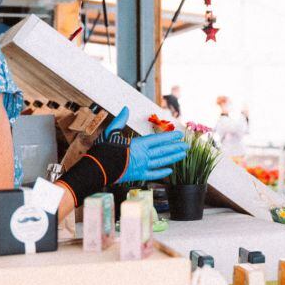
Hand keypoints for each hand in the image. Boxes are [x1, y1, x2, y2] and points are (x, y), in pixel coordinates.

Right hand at [56, 107, 187, 203]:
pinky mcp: (138, 176)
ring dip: (173, 158)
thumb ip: (120, 120)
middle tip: (187, 146)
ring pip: (162, 161)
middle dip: (176, 147)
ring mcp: (142, 167)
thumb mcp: (111, 132)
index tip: (179, 135)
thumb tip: (126, 109)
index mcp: (139, 144)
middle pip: (163, 151)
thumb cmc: (104, 150)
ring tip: (183, 155)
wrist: (98, 169)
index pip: (158, 139)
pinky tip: (170, 170)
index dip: (170, 137)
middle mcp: (144, 156)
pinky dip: (162, 172)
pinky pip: (154, 174)